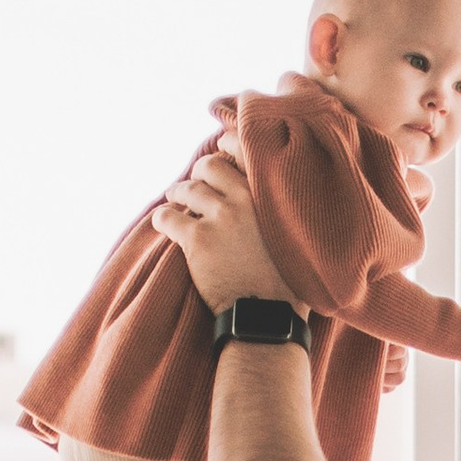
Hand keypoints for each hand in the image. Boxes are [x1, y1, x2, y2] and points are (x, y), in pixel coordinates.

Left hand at [151, 146, 292, 310]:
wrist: (268, 316)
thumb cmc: (288, 284)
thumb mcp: (298, 236)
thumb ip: (284, 211)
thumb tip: (277, 199)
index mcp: (270, 194)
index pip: (245, 150)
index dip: (227, 143)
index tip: (220, 145)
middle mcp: (245, 198)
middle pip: (210, 166)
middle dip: (199, 173)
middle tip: (194, 183)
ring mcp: (220, 217)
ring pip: (187, 189)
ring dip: (178, 193)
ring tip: (175, 200)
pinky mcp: (197, 239)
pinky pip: (168, 217)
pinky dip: (162, 218)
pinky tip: (162, 223)